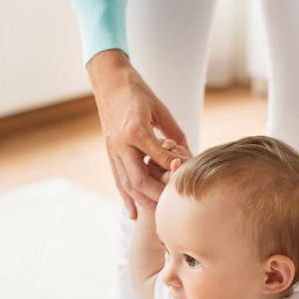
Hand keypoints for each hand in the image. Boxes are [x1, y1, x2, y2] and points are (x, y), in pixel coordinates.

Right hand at [87, 50, 189, 219]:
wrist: (109, 81)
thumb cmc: (137, 91)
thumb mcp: (159, 108)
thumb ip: (174, 132)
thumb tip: (188, 154)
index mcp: (136, 130)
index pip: (158, 157)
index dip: (173, 170)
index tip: (187, 180)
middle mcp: (122, 144)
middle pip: (139, 179)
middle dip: (157, 195)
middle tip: (173, 208)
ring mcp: (113, 151)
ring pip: (126, 184)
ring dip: (142, 202)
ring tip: (157, 217)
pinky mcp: (110, 154)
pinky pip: (118, 180)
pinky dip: (126, 198)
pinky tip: (132, 214)